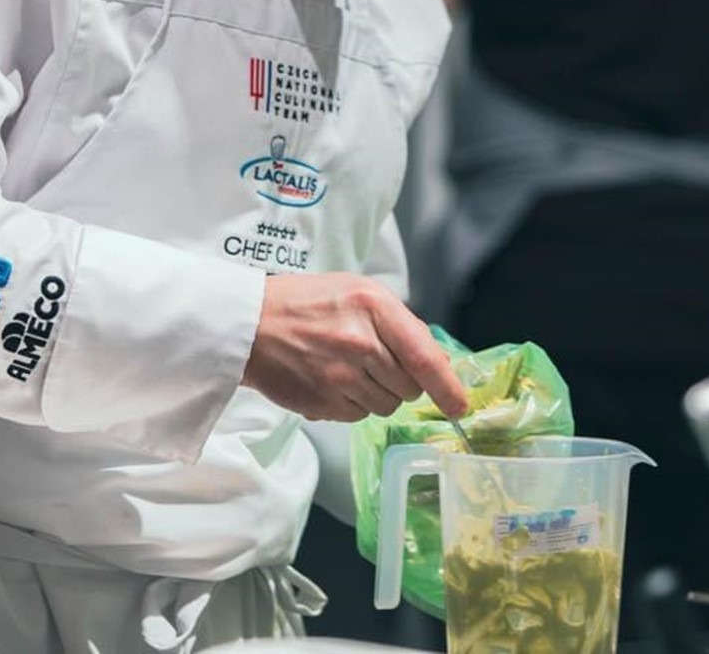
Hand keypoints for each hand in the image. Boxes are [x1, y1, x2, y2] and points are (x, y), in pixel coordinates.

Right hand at [243, 273, 469, 421]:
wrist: (248, 324)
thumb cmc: (305, 303)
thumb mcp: (358, 292)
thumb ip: (400, 324)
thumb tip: (437, 364)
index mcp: (374, 306)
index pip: (425, 357)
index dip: (448, 388)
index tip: (460, 406)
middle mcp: (360, 342)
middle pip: (409, 387)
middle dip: (402, 381)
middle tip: (374, 362)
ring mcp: (340, 376)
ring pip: (386, 406)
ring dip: (377, 394)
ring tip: (348, 369)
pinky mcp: (323, 403)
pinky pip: (358, 416)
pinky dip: (352, 404)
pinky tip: (332, 380)